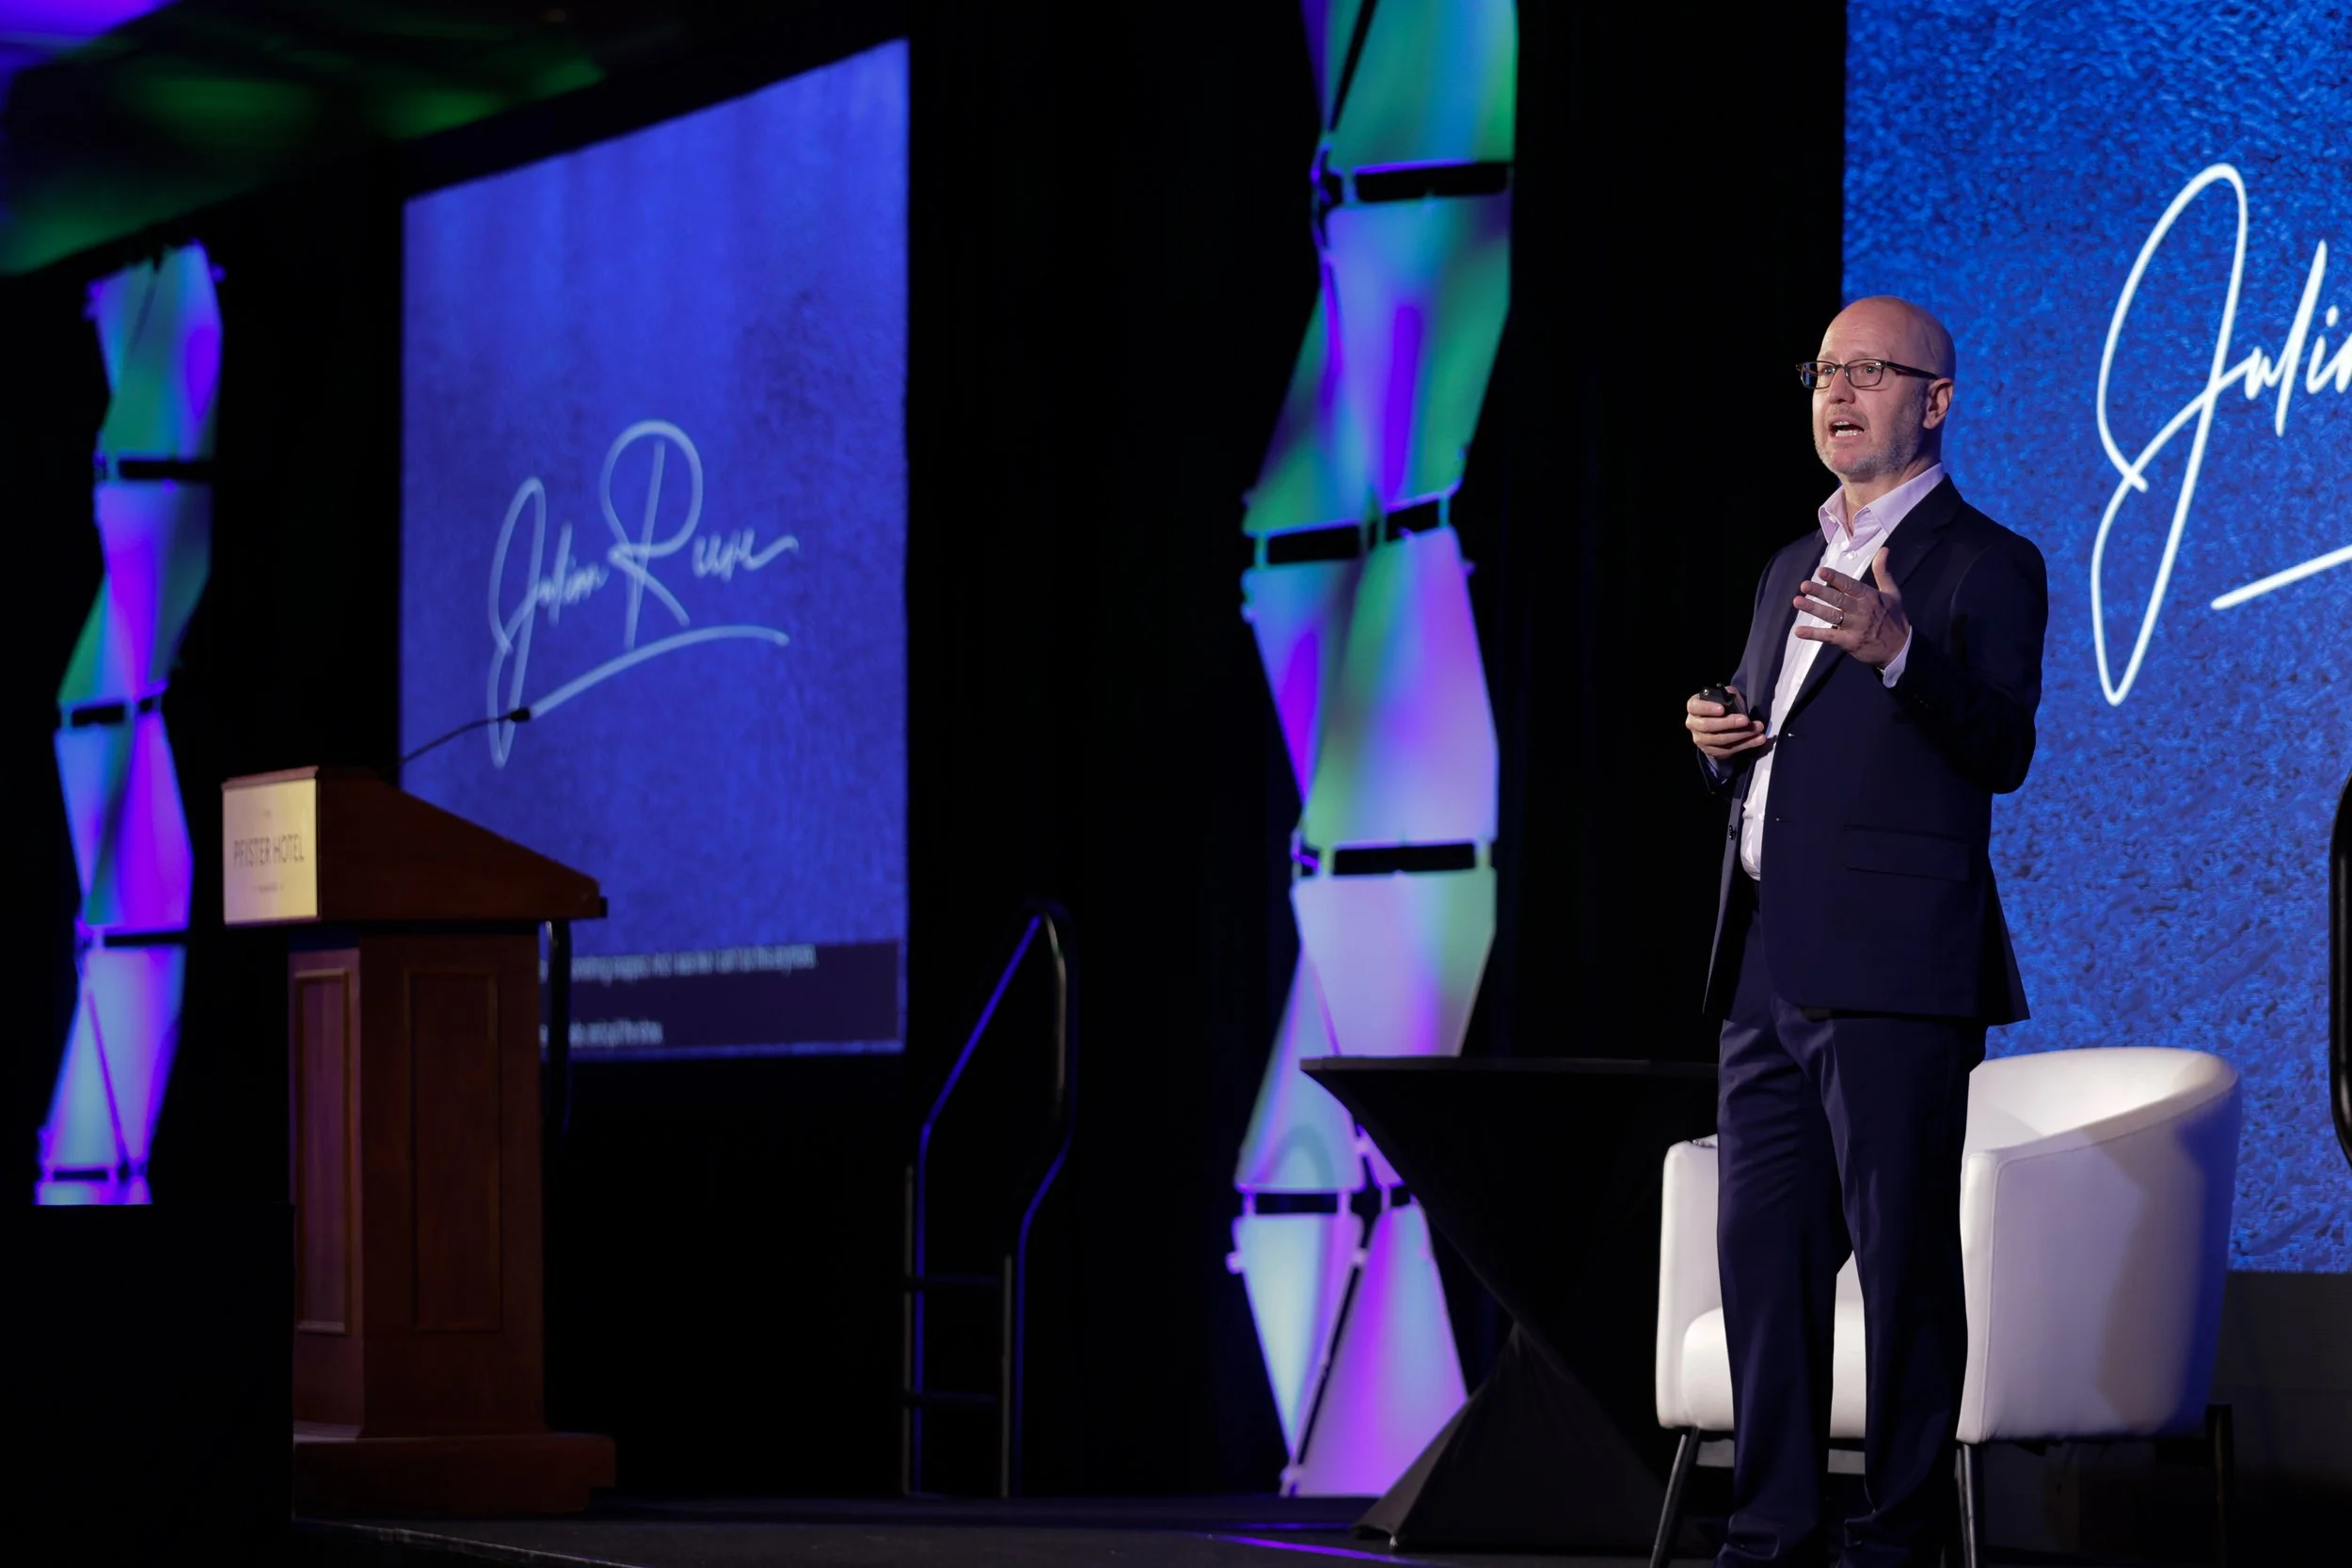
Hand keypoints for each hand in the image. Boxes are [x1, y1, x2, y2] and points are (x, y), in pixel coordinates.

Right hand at [1687, 687, 1768, 762]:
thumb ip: (1728, 695)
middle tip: (1745, 720)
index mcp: (1694, 707)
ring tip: (1757, 729)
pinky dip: (1746, 744)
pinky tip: (1759, 739)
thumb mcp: (1724, 697)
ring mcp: (1701, 740)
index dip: (1707, 708)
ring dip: (1741, 734)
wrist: (1721, 726)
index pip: (1694, 707)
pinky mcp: (1712, 751)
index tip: (1722, 709)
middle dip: (1728, 723)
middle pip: (1707, 726)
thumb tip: (1733, 699)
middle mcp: (1693, 724)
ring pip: (1720, 739)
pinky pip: (1729, 749)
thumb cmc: (1722, 707)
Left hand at [1793, 548, 1909, 667]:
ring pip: (1832, 616)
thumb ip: (1882, 572)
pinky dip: (1814, 634)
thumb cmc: (1894, 618)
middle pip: (1838, 600)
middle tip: (1804, 585)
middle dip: (1820, 592)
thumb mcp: (1892, 593)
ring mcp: (1855, 627)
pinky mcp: (1849, 642)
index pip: (1850, 585)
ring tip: (1797, 602)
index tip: (1821, 571)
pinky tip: (1799, 631)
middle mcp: (1862, 611)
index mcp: (1870, 597)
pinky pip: (1829, 637)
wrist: (1900, 649)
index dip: (1835, 578)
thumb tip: (1883, 550)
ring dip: (1814, 609)